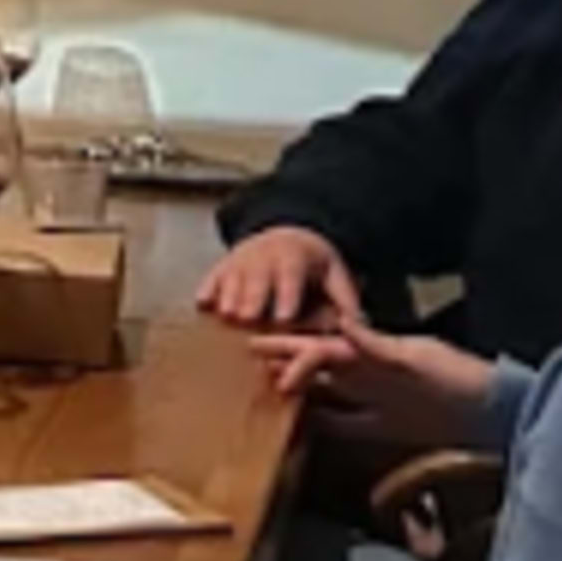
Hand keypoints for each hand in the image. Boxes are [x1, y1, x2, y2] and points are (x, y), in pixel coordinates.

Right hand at [203, 223, 350, 329]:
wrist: (286, 232)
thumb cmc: (313, 263)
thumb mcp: (335, 274)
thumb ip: (347, 300)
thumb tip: (359, 327)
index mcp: (294, 257)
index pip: (290, 276)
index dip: (286, 295)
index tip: (283, 317)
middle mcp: (264, 255)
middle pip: (256, 277)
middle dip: (251, 297)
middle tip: (246, 319)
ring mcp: (241, 259)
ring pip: (232, 276)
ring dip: (228, 295)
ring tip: (225, 316)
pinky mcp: (224, 265)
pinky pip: (212, 275)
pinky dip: (207, 288)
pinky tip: (202, 304)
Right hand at [260, 320, 499, 463]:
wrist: (491, 411)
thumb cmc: (457, 378)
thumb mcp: (418, 357)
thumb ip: (378, 345)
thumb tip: (342, 323)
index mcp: (371, 352)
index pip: (321, 346)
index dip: (291, 349)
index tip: (259, 353)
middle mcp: (368, 373)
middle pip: (317, 365)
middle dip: (284, 359)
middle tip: (249, 356)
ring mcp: (376, 399)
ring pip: (326, 392)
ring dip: (299, 390)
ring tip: (267, 389)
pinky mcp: (386, 427)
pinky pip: (346, 423)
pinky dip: (323, 424)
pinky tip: (305, 426)